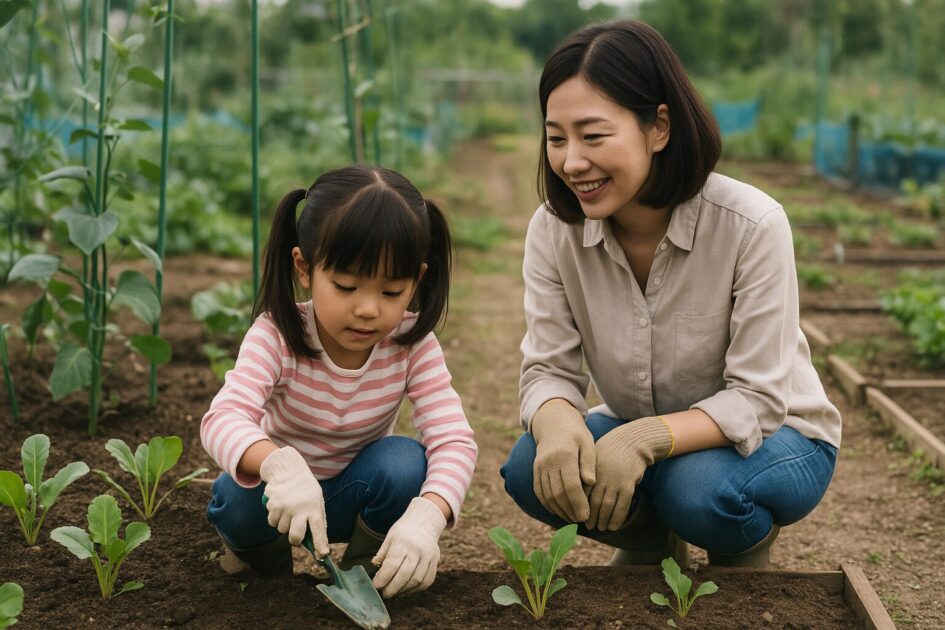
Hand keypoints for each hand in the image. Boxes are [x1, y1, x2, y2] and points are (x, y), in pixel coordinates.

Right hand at [260, 446, 328, 554]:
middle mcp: (299, 509)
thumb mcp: (317, 500)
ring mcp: (285, 508)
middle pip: (295, 537)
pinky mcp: (272, 505)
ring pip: (282, 530)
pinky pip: (272, 522)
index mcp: (314, 508)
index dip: (320, 544)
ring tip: (289, 511)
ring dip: (285, 526)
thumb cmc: (306, 489)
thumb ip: (317, 519)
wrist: (288, 470)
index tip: (322, 555)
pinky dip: (275, 519)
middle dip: (295, 541)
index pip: (318, 530)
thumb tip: (317, 543)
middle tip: (296, 538)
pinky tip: (280, 508)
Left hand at [372, 497, 446, 597]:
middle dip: (393, 588)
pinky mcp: (435, 562)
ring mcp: (429, 556)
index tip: (376, 586)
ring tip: (394, 593)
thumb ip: (382, 556)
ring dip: (404, 590)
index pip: (393, 564)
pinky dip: (415, 589)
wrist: (424, 523)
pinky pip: (427, 581)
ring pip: (417, 580)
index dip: (384, 578)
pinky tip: (406, 589)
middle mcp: (418, 549)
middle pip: (405, 574)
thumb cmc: (402, 533)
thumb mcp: (389, 539)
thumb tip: (376, 576)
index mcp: (403, 541)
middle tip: (385, 594)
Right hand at [531, 399, 595, 522]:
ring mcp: (539, 466)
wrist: (552, 421)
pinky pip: (539, 491)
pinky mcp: (535, 470)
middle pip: (558, 493)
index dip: (578, 503)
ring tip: (572, 519)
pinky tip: (558, 511)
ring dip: (559, 510)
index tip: (586, 516)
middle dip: (570, 510)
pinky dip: (548, 504)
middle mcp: (549, 462)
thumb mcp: (587, 443)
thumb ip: (589, 463)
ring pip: (548, 495)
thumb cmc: (575, 434)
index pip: (571, 485)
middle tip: (581, 521)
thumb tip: (591, 483)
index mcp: (565, 455)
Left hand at [587, 416, 672, 530]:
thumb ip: (585, 473)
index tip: (576, 516)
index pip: (581, 493)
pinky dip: (617, 518)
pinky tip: (613, 526)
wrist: (632, 441)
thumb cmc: (609, 451)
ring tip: (600, 528)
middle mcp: (601, 476)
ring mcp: (615, 480)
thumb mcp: (593, 457)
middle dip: (589, 516)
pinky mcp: (628, 484)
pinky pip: (622, 505)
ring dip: (602, 520)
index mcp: (590, 470)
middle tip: (588, 526)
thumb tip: (574, 490)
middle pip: (592, 502)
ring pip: (607, 506)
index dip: (579, 506)